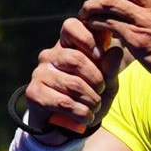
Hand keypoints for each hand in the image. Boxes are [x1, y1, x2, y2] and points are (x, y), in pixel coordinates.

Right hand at [23, 15, 119, 135]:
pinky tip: (85, 117)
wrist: (68, 124)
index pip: (72, 26)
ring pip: (72, 84)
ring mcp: (39, 73)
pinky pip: (63, 101)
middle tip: (101, 91)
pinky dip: (80, 112)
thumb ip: (110, 68)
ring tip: (95, 107)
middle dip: (96, 79)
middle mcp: (50, 55)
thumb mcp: (106, 83)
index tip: (100, 54)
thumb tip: (116, 51)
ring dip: (91, 100)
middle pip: (75, 59)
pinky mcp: (34, 93)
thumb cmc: (89, 96)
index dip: (87, 37)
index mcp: (67, 45)